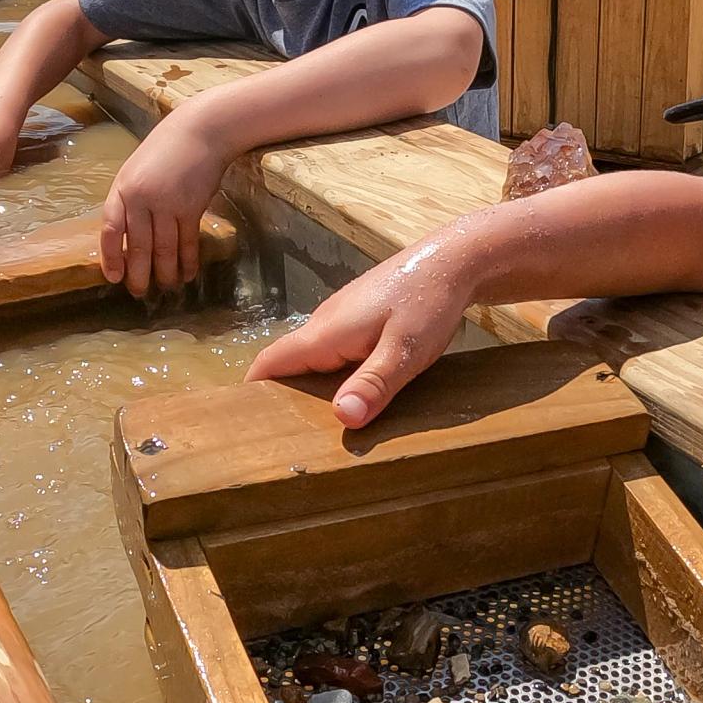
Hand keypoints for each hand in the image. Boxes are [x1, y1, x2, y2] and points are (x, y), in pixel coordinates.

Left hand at [101, 112, 230, 298]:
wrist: (199, 132)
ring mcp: (168, 204)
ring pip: (164, 248)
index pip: (112, 229)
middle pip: (139, 245)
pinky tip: (187, 274)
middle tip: (140, 293)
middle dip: (139, 273)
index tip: (114, 277)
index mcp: (123, 189)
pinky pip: (188, 242)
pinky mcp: (191, 208)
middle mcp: (142, 199)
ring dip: (165, 272)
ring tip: (166, 288)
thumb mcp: (137, 171)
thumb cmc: (165, 150)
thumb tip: (130, 235)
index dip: (112, 256)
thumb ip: (131, 199)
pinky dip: (188, 261)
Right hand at [244, 228, 478, 426]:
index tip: (249, 424)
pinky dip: (337, 377)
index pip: (269, 363)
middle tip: (291, 442)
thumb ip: (373, 384)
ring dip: (314, 390)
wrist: (453, 261)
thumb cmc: (427, 303)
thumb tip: (342, 418)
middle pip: (289, 366)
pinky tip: (356, 397)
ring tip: (321, 430)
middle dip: (285, 399)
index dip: (253, 392)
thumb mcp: (403, 351)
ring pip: (315, 360)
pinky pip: (337, 353)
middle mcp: (325, 324)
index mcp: (324, 333)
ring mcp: (343, 320)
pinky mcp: (361, 319)